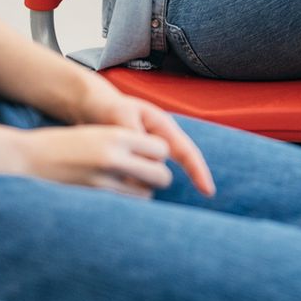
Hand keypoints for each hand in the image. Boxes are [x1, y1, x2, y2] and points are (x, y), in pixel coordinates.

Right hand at [10, 124, 175, 197]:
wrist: (25, 158)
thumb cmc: (62, 144)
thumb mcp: (96, 133)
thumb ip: (124, 143)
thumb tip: (153, 157)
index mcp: (116, 135)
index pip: (161, 148)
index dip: (158, 154)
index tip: (148, 156)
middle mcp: (114, 157)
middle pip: (161, 174)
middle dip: (157, 176)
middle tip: (143, 175)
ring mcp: (104, 181)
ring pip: (146, 195)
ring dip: (142, 192)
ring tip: (127, 186)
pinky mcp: (93, 200)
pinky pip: (125, 206)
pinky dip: (126, 204)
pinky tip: (113, 198)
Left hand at [71, 78, 214, 196]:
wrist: (90, 108)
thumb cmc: (108, 107)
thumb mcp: (120, 115)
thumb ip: (133, 134)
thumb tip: (143, 159)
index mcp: (163, 127)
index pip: (187, 152)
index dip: (199, 172)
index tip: (209, 192)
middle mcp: (159, 142)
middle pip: (164, 170)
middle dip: (149, 178)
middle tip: (127, 176)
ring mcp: (146, 154)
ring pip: (147, 178)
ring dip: (132, 181)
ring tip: (112, 178)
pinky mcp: (131, 164)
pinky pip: (134, 180)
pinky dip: (125, 185)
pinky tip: (112, 187)